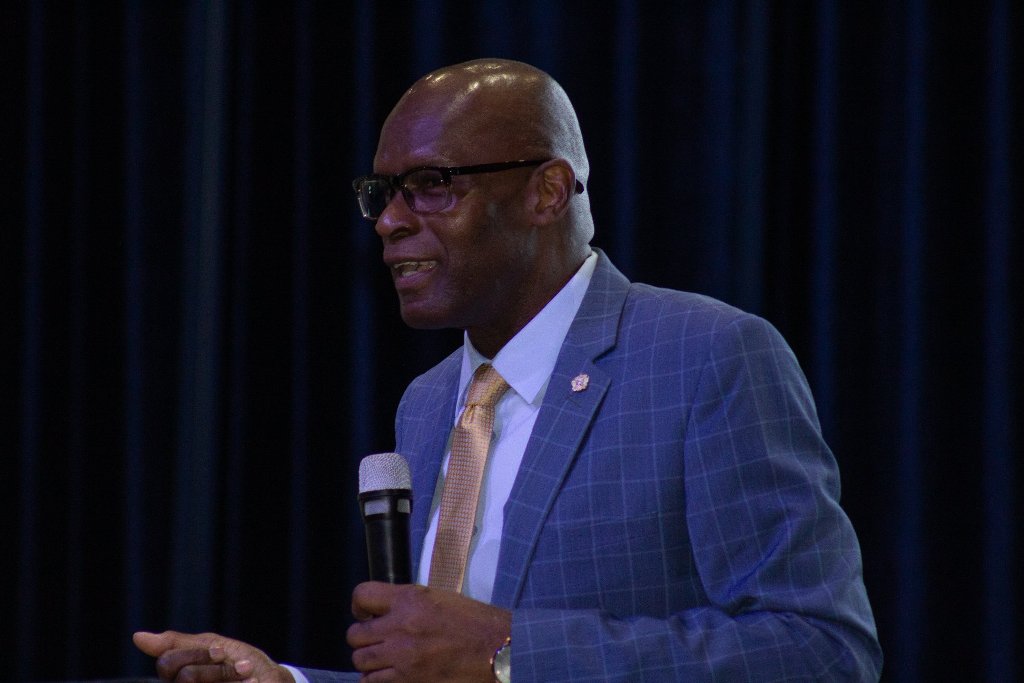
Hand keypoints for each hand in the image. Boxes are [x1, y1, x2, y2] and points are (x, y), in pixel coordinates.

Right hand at [132, 630, 293, 682]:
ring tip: (250, 678)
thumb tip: (137, 637)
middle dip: (217, 668)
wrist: (274, 682)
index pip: (167, 663)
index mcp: (177, 678)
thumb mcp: (213, 646)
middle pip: (185, 677)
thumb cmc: (243, 664)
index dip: (196, 655)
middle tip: (242, 667)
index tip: (222, 651)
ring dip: (231, 676)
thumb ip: (178, 643)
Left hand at [347, 582, 510, 681]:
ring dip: (369, 660)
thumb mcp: (439, 597)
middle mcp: (400, 628)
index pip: (362, 596)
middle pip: (355, 635)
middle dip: (364, 637)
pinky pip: (372, 682)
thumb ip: (408, 602)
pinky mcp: (407, 682)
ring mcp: (402, 658)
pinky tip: (390, 674)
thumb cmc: (473, 621)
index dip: (360, 605)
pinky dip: (377, 678)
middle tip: (377, 639)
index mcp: (410, 600)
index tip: (366, 613)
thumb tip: (384, 609)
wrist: (496, 650)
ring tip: (384, 658)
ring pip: (360, 661)